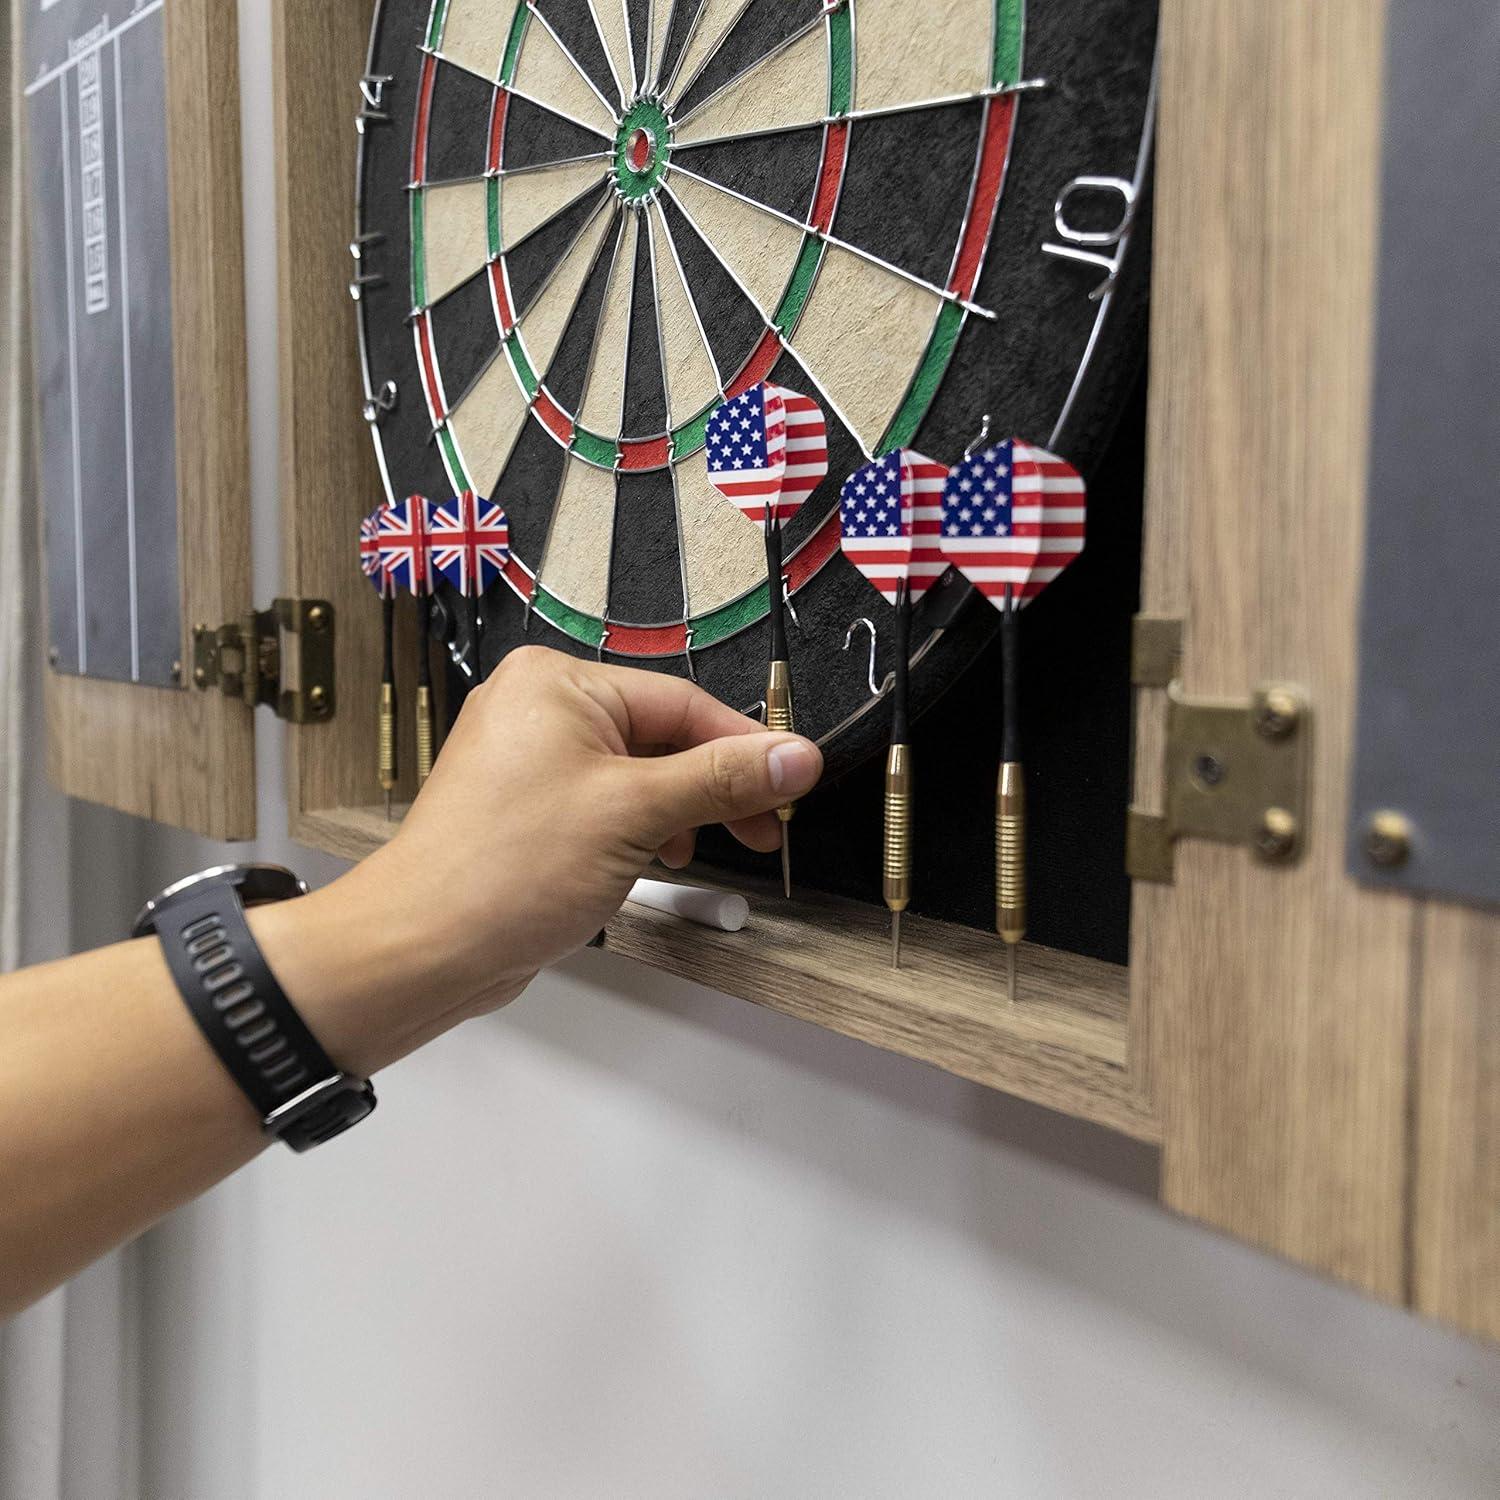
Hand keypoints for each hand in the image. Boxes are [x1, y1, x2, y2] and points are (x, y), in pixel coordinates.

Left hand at [252, 647, 822, 1073]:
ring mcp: (529, 760)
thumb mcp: (635, 814)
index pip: (682, 702)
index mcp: (558, 683)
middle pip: (661, 736)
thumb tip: (796, 756)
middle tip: (764, 827)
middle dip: (712, 787)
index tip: (797, 779)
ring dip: (677, 813)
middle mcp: (539, 709)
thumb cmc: (505, 872)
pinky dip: (639, 830)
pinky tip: (652, 861)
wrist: (423, 949)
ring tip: (689, 853)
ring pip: (636, 775)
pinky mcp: (527, 808)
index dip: (747, 746)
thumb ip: (721, 780)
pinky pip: (605, 803)